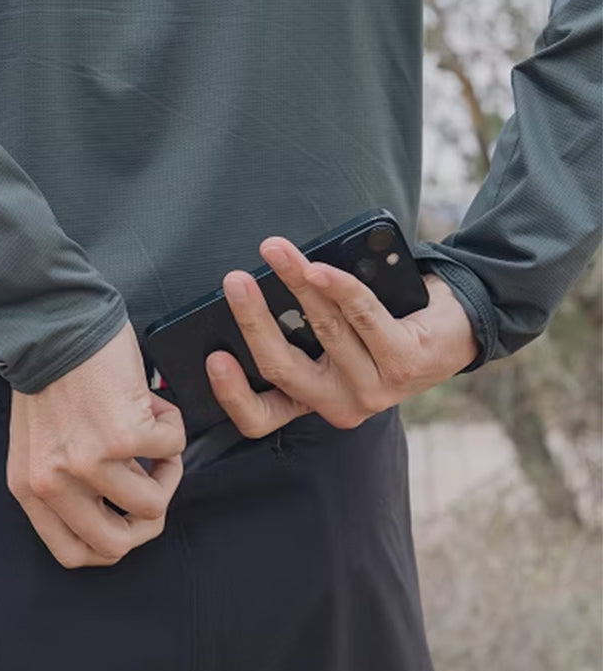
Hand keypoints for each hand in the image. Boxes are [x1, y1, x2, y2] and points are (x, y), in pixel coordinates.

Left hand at [7, 320, 186, 568]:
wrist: (56, 322)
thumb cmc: (52, 375)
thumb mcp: (39, 443)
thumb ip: (67, 484)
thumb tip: (118, 508)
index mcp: (30, 489)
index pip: (73, 554)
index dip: (110, 546)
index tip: (126, 523)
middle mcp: (55, 483)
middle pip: (116, 545)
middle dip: (146, 523)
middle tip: (155, 490)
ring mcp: (90, 463)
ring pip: (153, 503)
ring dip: (167, 468)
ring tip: (155, 435)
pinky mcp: (124, 437)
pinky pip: (171, 451)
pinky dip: (171, 426)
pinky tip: (151, 402)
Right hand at [206, 236, 479, 436]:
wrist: (456, 327)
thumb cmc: (385, 328)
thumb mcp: (334, 340)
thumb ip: (299, 333)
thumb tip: (255, 297)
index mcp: (314, 403)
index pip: (261, 418)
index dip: (233, 394)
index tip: (214, 358)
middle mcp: (340, 406)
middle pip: (282, 368)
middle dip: (252, 320)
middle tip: (234, 282)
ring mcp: (373, 391)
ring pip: (322, 330)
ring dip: (294, 281)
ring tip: (276, 252)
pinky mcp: (403, 365)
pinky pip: (361, 315)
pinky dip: (337, 286)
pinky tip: (319, 266)